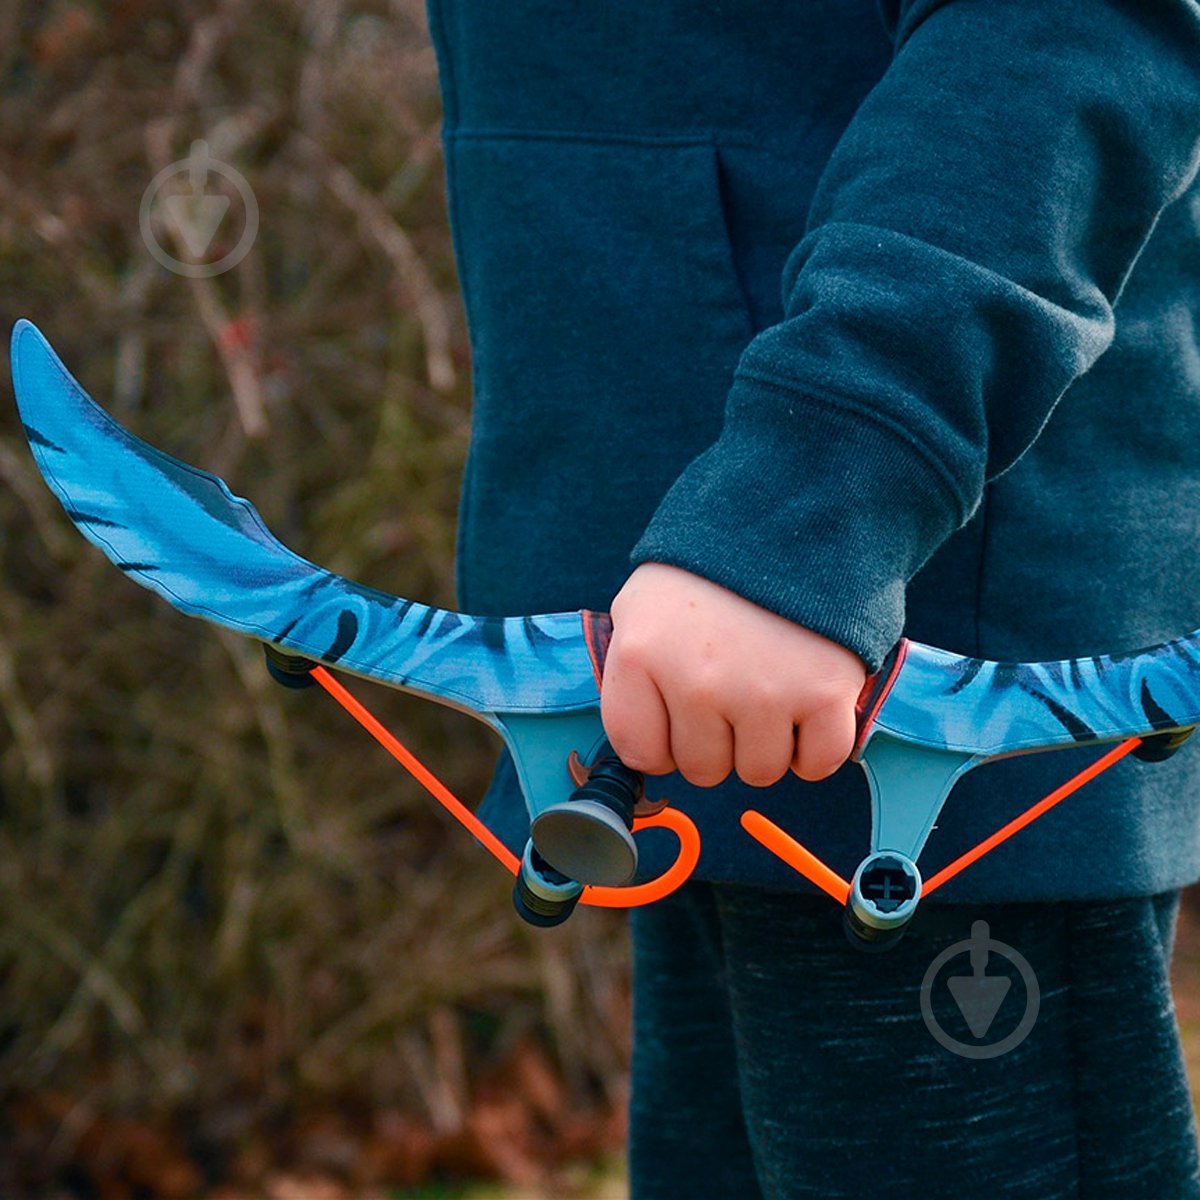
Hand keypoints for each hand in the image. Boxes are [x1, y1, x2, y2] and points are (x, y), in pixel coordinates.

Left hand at [601, 563, 866, 787]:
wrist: (792, 514)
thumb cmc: (711, 571)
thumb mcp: (643, 607)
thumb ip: (634, 677)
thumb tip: (646, 751)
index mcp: (643, 657)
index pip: (640, 753)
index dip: (663, 740)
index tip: (680, 714)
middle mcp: (697, 683)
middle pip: (703, 768)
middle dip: (717, 740)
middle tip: (734, 687)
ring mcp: (762, 692)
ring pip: (758, 772)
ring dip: (766, 744)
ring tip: (771, 687)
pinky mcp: (824, 694)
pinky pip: (818, 764)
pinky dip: (816, 747)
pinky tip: (807, 707)